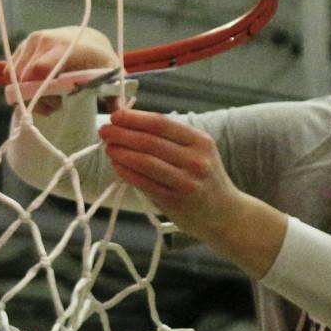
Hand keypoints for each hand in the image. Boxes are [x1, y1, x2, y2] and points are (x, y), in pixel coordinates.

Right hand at [7, 26, 116, 113]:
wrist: (88, 38)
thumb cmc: (100, 59)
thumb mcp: (111, 75)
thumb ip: (114, 94)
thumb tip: (118, 113)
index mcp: (66, 47)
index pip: (40, 70)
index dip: (42, 93)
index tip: (57, 104)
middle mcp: (44, 41)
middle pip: (26, 79)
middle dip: (38, 99)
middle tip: (56, 106)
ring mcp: (31, 42)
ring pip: (16, 78)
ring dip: (28, 94)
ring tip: (50, 99)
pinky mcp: (22, 47)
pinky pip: (11, 73)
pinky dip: (22, 86)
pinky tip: (40, 90)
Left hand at [97, 107, 285, 276]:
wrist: (226, 214)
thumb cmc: (205, 179)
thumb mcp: (197, 152)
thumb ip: (168, 138)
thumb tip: (129, 120)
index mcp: (201, 141)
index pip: (162, 123)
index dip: (135, 118)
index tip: (116, 115)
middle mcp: (196, 160)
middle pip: (150, 141)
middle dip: (122, 134)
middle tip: (105, 130)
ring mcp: (186, 181)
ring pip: (145, 162)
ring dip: (121, 152)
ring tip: (108, 147)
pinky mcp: (175, 201)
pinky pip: (145, 183)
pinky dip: (127, 173)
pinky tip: (117, 166)